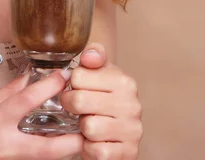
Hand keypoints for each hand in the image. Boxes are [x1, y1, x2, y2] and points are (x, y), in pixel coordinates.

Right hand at [0, 69, 82, 159]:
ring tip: (80, 136)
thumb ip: (6, 95)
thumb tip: (28, 79)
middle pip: (46, 148)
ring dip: (62, 150)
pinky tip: (55, 145)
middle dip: (72, 142)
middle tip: (89, 128)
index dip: (46, 87)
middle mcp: (3, 146)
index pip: (24, 102)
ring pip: (42, 158)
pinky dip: (44, 154)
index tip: (63, 75)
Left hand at [61, 43, 141, 159]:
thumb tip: (89, 56)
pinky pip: (97, 152)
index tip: (78, 87)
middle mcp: (132, 104)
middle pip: (80, 101)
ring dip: (83, 128)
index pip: (78, 76)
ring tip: (88, 122)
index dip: (72, 84)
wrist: (120, 125)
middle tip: (76, 107)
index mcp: (124, 81)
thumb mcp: (99, 71)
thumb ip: (93, 55)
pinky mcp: (129, 152)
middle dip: (71, 105)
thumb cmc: (104, 94)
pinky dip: (90, 148)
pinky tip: (93, 140)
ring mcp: (132, 130)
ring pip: (89, 128)